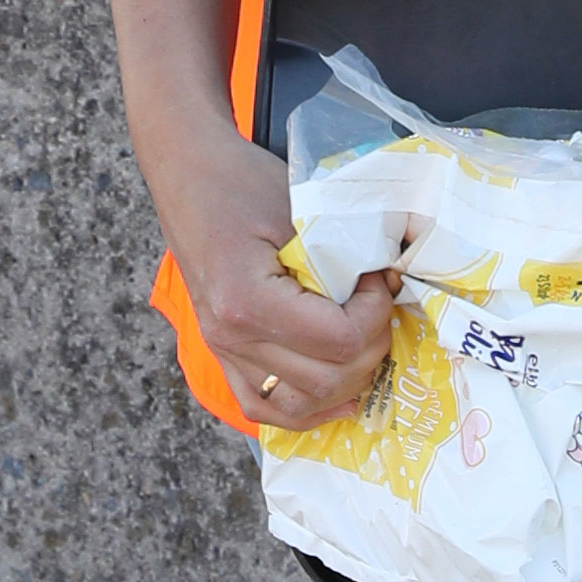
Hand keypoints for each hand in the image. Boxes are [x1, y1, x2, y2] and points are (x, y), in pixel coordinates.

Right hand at [162, 136, 400, 437]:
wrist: (187, 174)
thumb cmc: (241, 180)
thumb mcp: (303, 208)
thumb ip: (347, 253)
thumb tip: (394, 280)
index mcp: (247, 300)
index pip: (339, 340)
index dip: (375, 313)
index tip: (378, 278)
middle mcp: (231, 337)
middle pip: (327, 381)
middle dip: (370, 346)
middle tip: (377, 304)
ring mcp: (222, 350)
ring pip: (301, 405)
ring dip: (346, 380)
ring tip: (361, 339)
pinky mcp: (222, 351)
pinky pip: (263, 407)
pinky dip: (305, 407)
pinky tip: (337, 392)